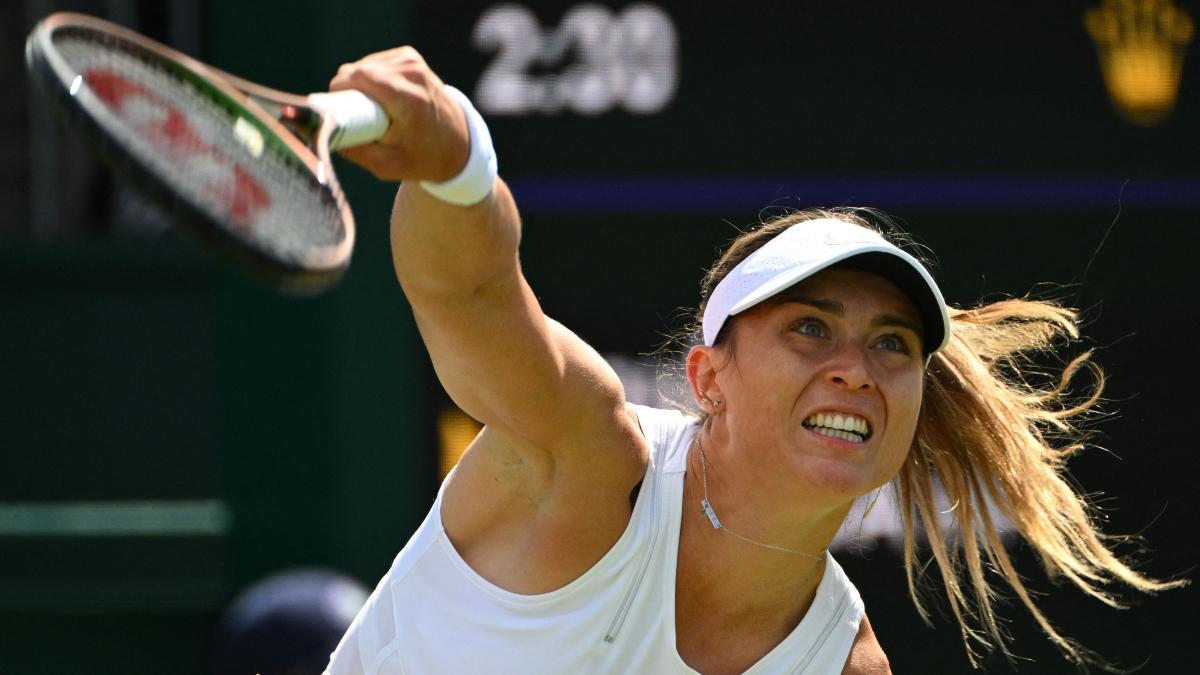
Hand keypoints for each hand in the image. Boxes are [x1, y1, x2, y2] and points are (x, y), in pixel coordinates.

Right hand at [329, 47, 468, 182]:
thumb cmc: (422, 158)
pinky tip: (380, 98)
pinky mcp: (410, 56)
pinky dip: (370, 79)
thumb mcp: (387, 165)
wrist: (458, 145)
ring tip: (371, 112)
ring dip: (358, 86)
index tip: (334, 111)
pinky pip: (373, 63)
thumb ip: (354, 151)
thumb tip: (321, 133)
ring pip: (362, 65)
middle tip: (355, 119)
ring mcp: (413, 61)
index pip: (359, 77)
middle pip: (356, 71)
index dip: (338, 91)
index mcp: (409, 99)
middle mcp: (413, 74)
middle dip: (346, 92)